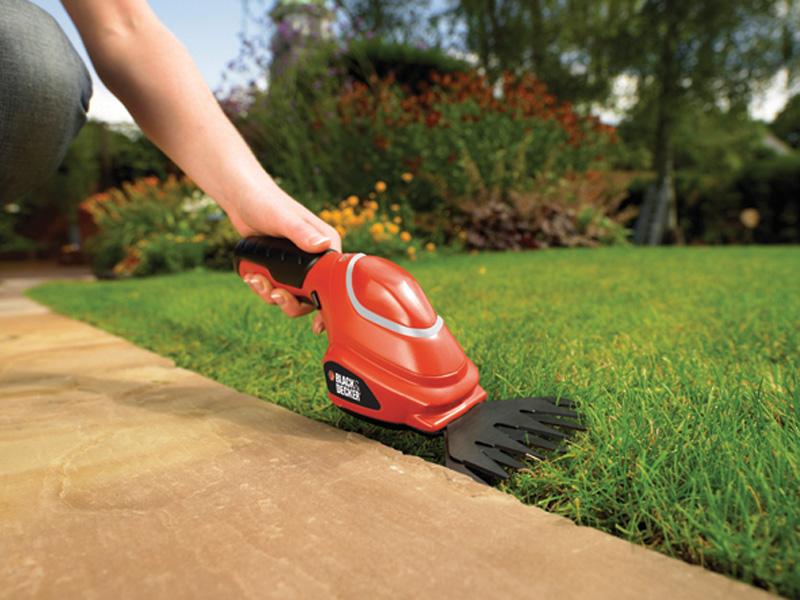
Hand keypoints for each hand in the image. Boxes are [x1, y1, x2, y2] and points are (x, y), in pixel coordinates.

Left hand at [232, 183, 339, 334]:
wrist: (242, 198)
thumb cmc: (266, 201)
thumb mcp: (283, 218)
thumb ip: (302, 233)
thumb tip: (323, 246)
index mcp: (326, 247)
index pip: (335, 283)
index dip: (327, 306)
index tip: (317, 325)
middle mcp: (316, 259)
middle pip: (311, 297)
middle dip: (290, 302)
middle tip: (274, 295)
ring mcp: (297, 266)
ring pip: (291, 297)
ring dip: (271, 295)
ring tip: (256, 280)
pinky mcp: (281, 269)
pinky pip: (276, 289)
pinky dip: (263, 289)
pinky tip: (251, 277)